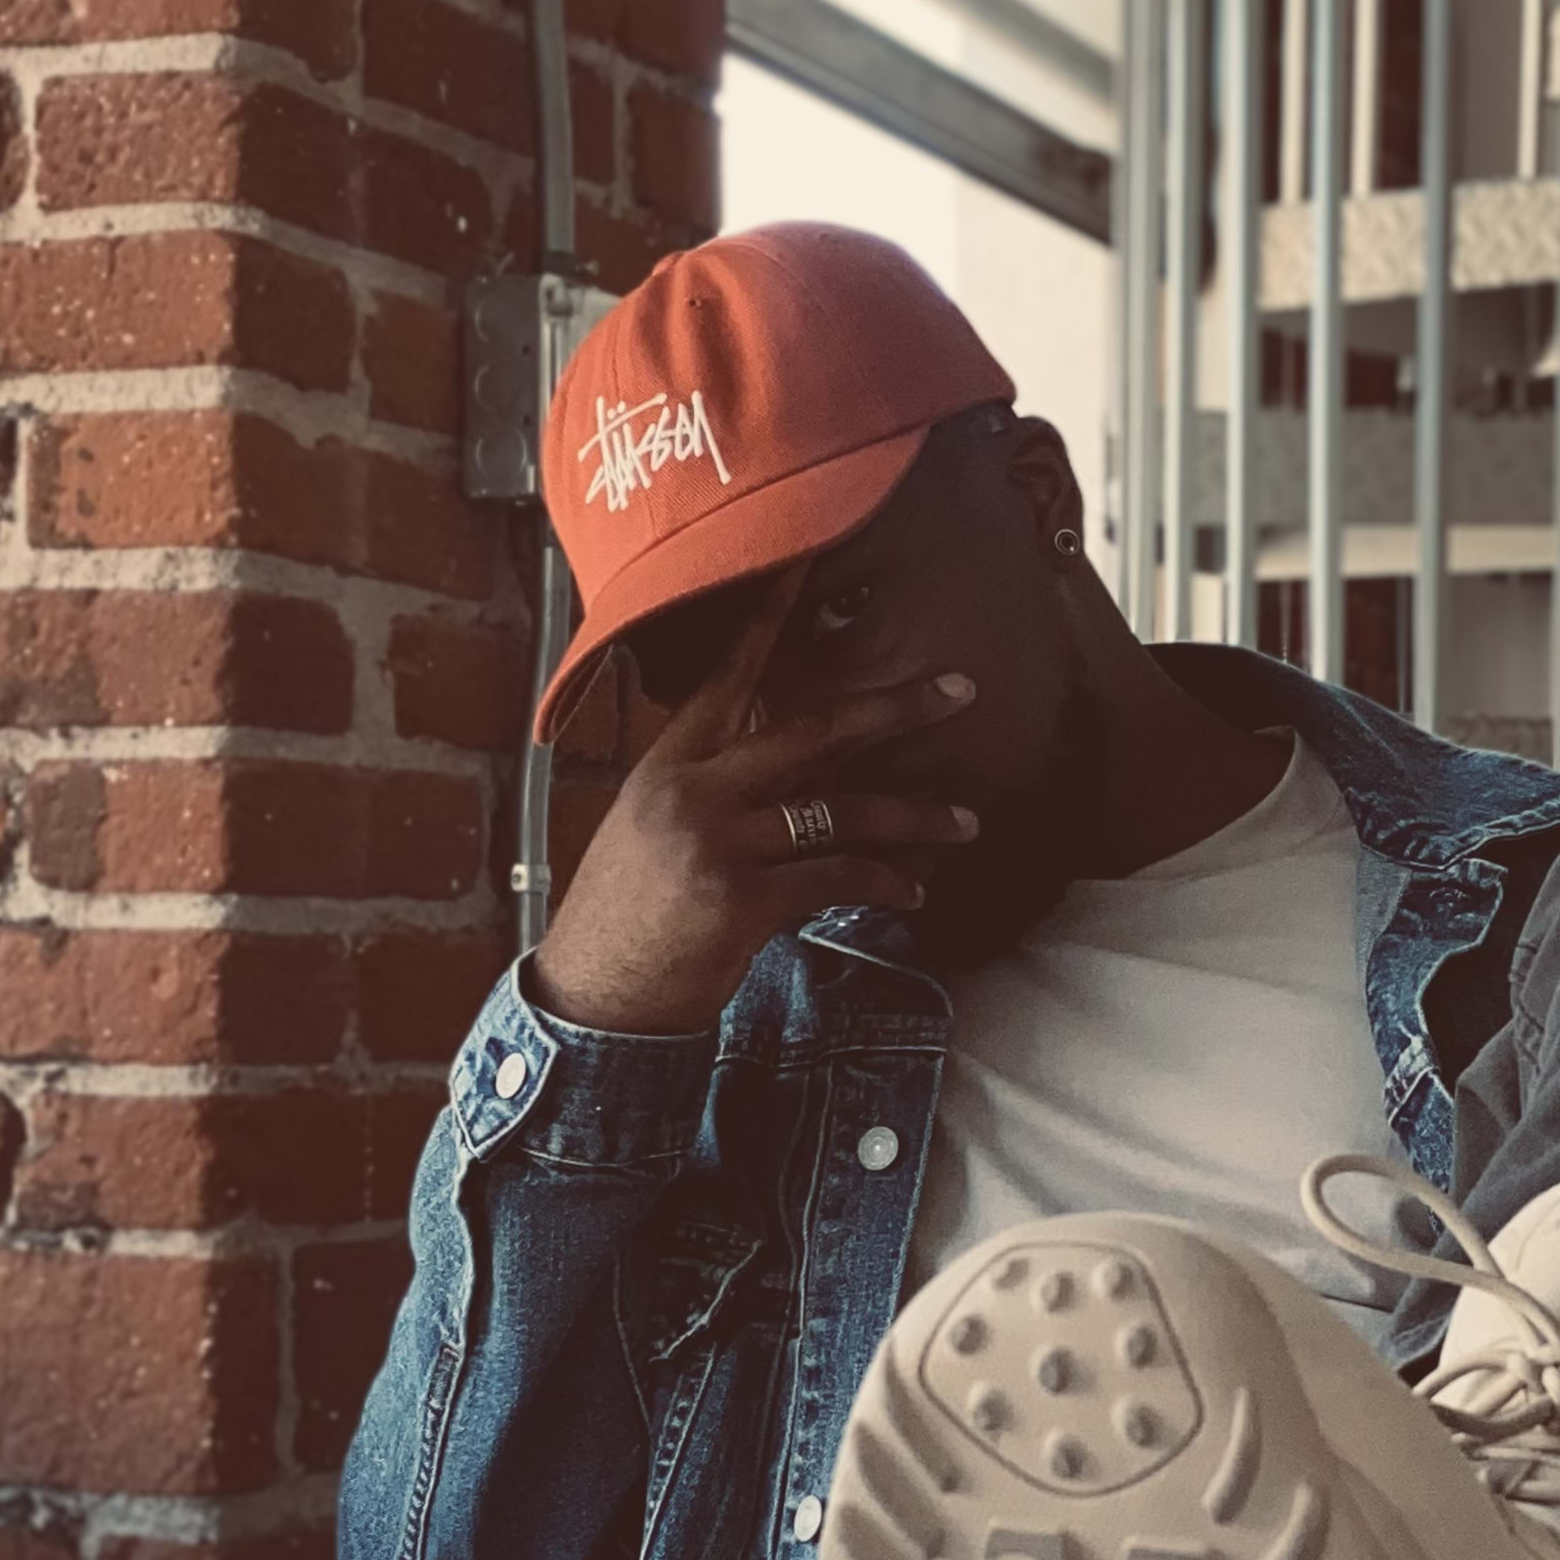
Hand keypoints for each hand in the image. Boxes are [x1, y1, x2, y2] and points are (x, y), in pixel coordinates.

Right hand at [530, 566, 980, 1035]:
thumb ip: (709, 793)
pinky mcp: (740, 898)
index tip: (810, 562)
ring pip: (838, 809)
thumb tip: (781, 777)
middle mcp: (692, 790)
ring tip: (964, 821)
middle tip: (958, 691)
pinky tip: (911, 892)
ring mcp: (716, 842)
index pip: (728, 674)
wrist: (594, 998)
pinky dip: (882, 884)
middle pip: (810, 729)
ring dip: (912, 816)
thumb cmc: (630, 920)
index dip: (771, 617)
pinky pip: (834, 877)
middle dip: (894, 709)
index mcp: (668, 764)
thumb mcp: (651, 834)